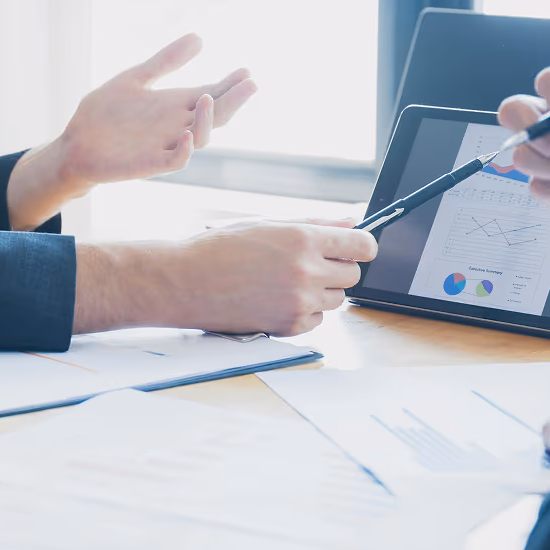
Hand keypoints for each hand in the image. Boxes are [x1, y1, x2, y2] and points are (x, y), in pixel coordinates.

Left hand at [7, 34, 255, 229]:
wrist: (74, 145)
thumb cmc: (105, 114)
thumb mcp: (136, 78)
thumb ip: (166, 61)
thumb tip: (200, 37)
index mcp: (177, 105)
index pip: (213, 94)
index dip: (230, 85)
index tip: (246, 71)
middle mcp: (178, 126)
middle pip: (216, 115)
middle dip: (234, 100)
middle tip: (250, 83)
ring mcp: (166, 145)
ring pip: (201, 137)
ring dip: (207, 119)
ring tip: (209, 96)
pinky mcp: (150, 164)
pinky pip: (175, 161)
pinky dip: (185, 150)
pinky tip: (186, 135)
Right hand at [73, 220, 377, 336]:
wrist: (186, 281)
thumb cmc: (223, 246)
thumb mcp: (271, 223)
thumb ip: (316, 224)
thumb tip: (352, 224)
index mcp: (304, 238)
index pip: (362, 246)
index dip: (362, 246)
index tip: (356, 248)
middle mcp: (306, 270)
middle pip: (353, 275)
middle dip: (338, 268)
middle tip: (310, 263)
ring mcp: (299, 302)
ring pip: (337, 299)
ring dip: (323, 291)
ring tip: (288, 280)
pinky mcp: (288, 326)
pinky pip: (318, 320)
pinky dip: (306, 311)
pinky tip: (279, 299)